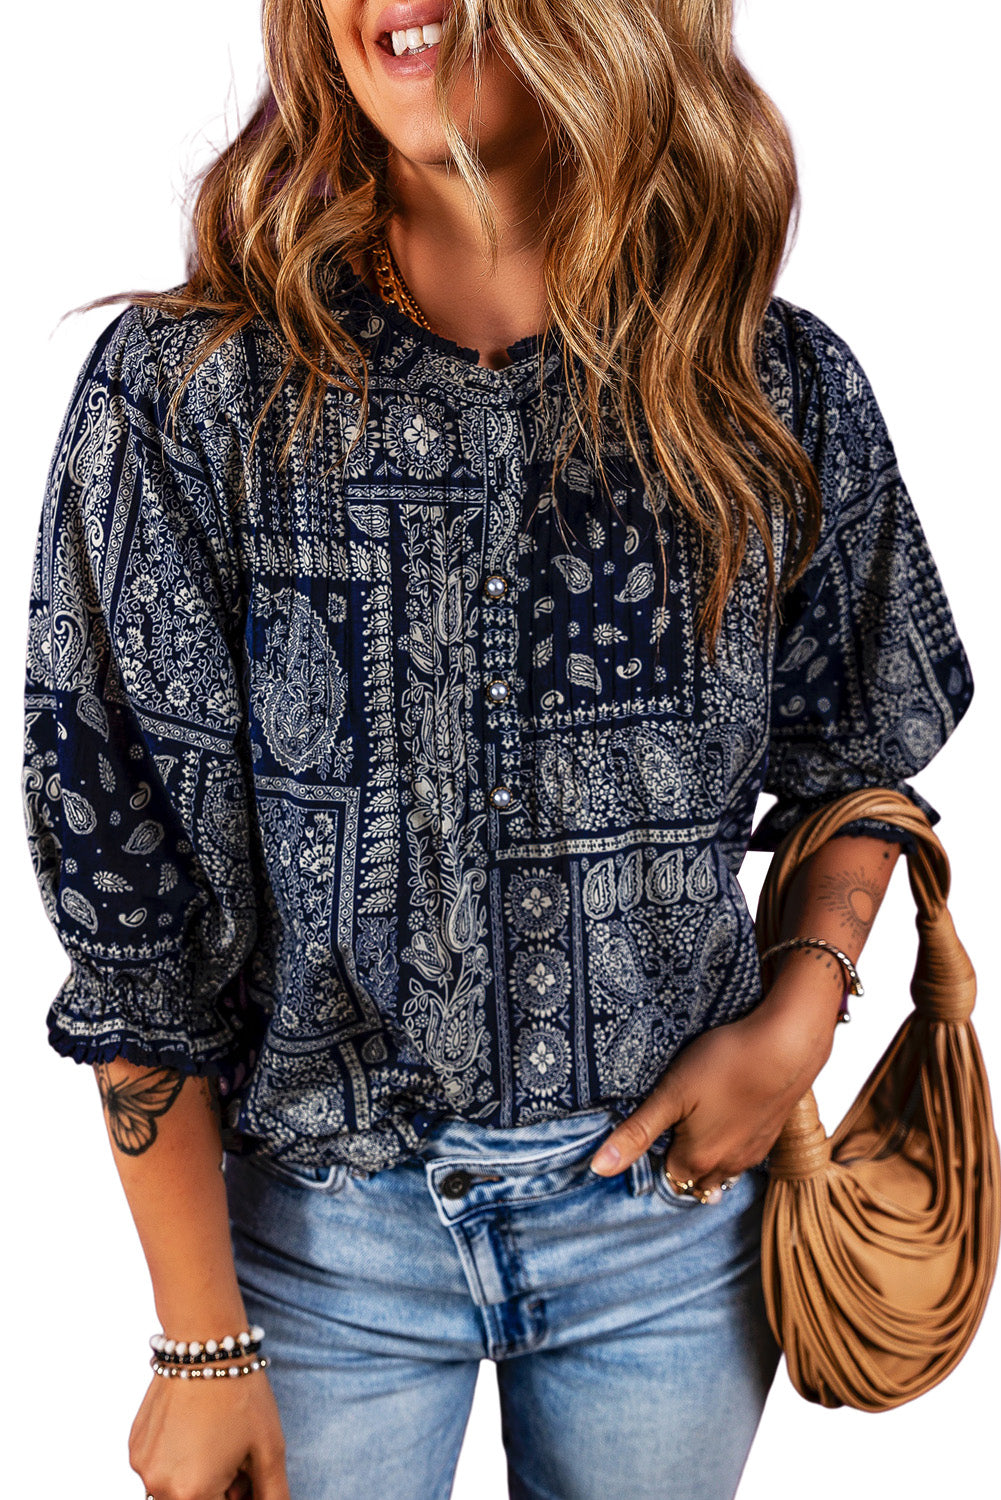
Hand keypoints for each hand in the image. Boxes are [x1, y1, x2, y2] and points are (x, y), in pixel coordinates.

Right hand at [129, 1367, 290, 1499]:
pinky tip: (195, 1428)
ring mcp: (142, 1466)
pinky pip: (160, 1467)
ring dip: (197, 1478)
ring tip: (216, 1439)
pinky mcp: (134, 1445)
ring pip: (175, 1489)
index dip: (239, 1494)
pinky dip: (178, 1459)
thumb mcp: (269, 1449)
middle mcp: (158, 1486)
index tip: (246, 1472)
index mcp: (192, 1494)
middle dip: (219, 1490)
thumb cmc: (240, 1395)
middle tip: (236, 1455)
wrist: (204, 1344)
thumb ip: (272, 1494)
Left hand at [588, 996, 832, 1197]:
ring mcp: (754, 1152)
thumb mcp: (671, 1094)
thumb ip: (636, 1133)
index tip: (651, 1126)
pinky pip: (743, 1154)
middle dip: (680, 1162)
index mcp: (698, 1160)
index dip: (655, 1153)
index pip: (666, 1175)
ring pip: (721, 1170)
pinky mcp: (771, 1134)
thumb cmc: (724, 1064)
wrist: (787, 1047)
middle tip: (671, 1126)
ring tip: (695, 1127)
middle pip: (694, 1179)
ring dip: (706, 1157)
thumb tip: (598, 1169)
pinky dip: (730, 1144)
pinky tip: (726, 1118)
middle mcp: (728, 1165)